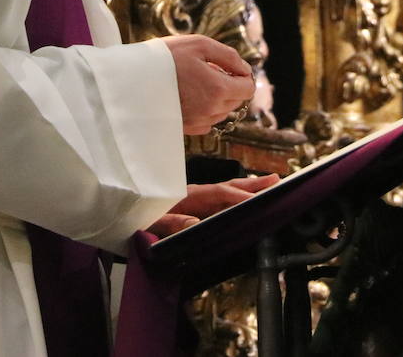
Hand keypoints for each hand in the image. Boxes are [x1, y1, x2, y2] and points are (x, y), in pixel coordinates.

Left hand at [147, 175, 281, 236]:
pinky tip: (246, 202)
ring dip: (248, 188)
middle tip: (277, 180)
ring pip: (227, 192)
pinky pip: (220, 201)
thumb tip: (195, 223)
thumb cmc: (137, 218)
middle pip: (228, 186)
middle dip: (252, 183)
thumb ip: (171, 223)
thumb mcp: (150, 222)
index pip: (220, 193)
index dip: (239, 196)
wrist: (125, 213)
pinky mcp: (194, 207)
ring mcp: (196, 199)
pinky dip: (237, 198)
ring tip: (271, 184)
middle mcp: (195, 194)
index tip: (258, 200)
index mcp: (187, 195)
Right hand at [160, 35, 255, 134]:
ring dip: (216, 97)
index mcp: (218, 89)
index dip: (242, 75)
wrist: (130, 78)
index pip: (248, 89)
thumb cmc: (164, 57)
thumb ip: (229, 56)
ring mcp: (198, 122)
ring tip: (194, 82)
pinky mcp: (185, 129)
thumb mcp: (200, 44)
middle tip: (206, 70)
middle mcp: (211, 110)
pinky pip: (207, 122)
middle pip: (237, 101)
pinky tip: (188, 95)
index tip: (226, 66)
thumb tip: (246, 70)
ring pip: (222, 112)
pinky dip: (204, 109)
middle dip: (229, 85)